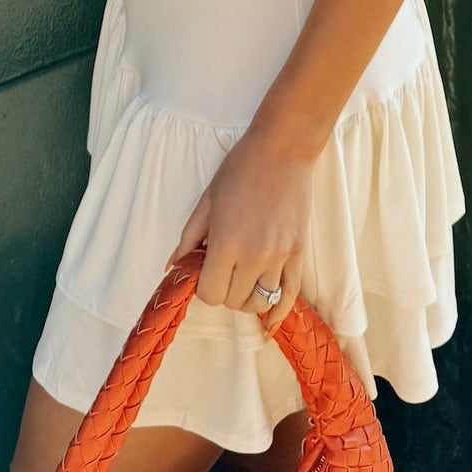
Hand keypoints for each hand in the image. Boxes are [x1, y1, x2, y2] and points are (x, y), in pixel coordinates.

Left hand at [173, 126, 316, 325]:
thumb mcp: (207, 200)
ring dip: (247, 298)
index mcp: (226, 242)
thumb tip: (172, 268)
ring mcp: (280, 256)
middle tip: (223, 270)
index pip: (210, 295)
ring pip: (259, 302)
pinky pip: (289, 295)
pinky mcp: (298, 253)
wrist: (283, 149)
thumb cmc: (240, 169)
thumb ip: (188, 238)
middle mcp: (254, 256)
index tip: (206, 272)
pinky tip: (268, 322)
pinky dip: (277, 312)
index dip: (204, 288)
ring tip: (243, 279)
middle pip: (233, 302)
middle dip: (224, 292)